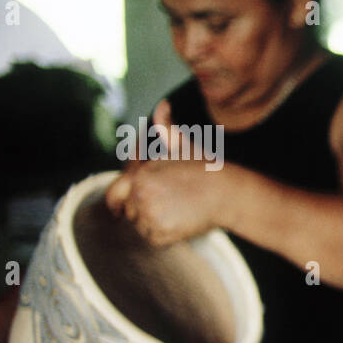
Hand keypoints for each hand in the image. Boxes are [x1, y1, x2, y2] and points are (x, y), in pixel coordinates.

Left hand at [105, 102, 225, 245]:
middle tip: (164, 205)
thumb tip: (162, 104)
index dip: (120, 198)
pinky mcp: (161, 234)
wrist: (228, 193)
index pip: (114, 191)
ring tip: (175, 210)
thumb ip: (165, 126)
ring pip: (140, 225)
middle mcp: (140, 194)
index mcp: (140, 174)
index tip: (124, 206)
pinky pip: (152, 238)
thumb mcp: (183, 145)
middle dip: (141, 208)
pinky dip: (163, 234)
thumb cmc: (207, 169)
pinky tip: (179, 222)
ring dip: (153, 221)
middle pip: (128, 210)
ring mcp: (150, 215)